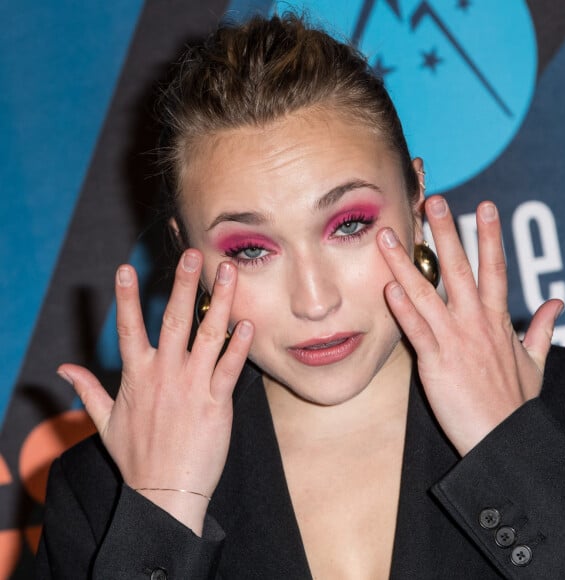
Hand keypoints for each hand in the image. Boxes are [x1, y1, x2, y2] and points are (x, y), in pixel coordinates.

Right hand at [58, 250, 253, 531]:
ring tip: (229, 274)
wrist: (165, 494)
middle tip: (193, 254)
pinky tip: (247, 324)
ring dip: (219, 302)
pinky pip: (230, 368)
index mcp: (137, 376)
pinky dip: (239, 346)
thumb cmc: (137, 458)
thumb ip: (87, 390)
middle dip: (183, 284)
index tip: (125, 268)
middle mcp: (165, 375)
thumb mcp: (104, 423)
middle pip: (174, 320)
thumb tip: (62, 369)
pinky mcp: (217, 403)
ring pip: (208, 336)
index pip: (128, 328)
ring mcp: (192, 386)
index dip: (126, 297)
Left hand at [378, 196, 562, 455]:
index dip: (490, 236)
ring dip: (406, 262)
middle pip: (460, 268)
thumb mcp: (535, 363)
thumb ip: (542, 329)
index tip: (485, 206)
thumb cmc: (514, 403)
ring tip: (391, 236)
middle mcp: (476, 323)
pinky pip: (416, 329)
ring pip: (428, 292)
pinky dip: (403, 308)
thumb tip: (559, 304)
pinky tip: (389, 287)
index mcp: (498, 320)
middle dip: (447, 232)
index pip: (494, 269)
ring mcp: (455, 340)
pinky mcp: (436, 361)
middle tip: (434, 200)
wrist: (503, 439)